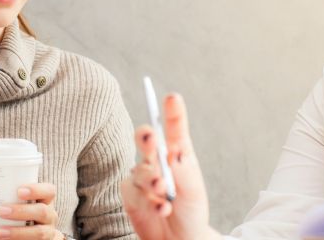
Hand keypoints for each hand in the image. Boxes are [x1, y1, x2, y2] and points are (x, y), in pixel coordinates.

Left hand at [0, 183, 62, 239]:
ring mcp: (49, 232)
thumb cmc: (20, 217)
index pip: (49, 190)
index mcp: (44, 200)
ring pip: (40, 233)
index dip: (37, 189)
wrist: (34, 236)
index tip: (18, 191)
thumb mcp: (10, 208)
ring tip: (0, 232)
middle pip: (43, 212)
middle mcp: (50, 216)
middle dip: (22, 211)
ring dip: (19, 232)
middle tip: (1, 211)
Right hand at [121, 93, 221, 239]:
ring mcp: (142, 176)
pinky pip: (134, 192)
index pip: (175, 130)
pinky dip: (149, 202)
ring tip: (164, 193)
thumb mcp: (193, 191)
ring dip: (152, 181)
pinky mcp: (130, 194)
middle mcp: (157, 161)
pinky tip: (161, 209)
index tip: (172, 98)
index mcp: (178, 154)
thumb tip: (173, 152)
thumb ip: (183, 171)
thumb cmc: (190, 212)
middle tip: (152, 139)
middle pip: (146, 139)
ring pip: (140, 170)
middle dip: (147, 137)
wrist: (178, 239)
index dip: (173, 113)